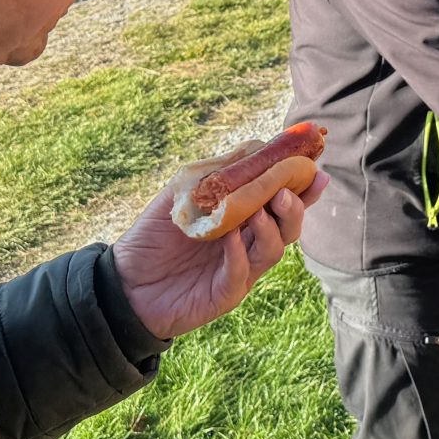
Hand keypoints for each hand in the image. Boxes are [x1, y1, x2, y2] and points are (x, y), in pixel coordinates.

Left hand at [112, 169, 325, 339]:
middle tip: (288, 191)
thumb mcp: (184, 193)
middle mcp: (248, 243)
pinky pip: (241, 273)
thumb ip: (219, 172)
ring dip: (272, 228)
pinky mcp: (225, 293)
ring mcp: (240, 269)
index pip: (281, 200)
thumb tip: (257, 145)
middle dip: (295, 207)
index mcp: (244, 218)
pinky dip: (240, 254)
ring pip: (273, 249)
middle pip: (287, 226)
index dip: (302, 187)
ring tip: (262, 211)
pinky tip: (231, 239)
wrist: (124, 281)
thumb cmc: (154, 234)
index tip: (315, 169)